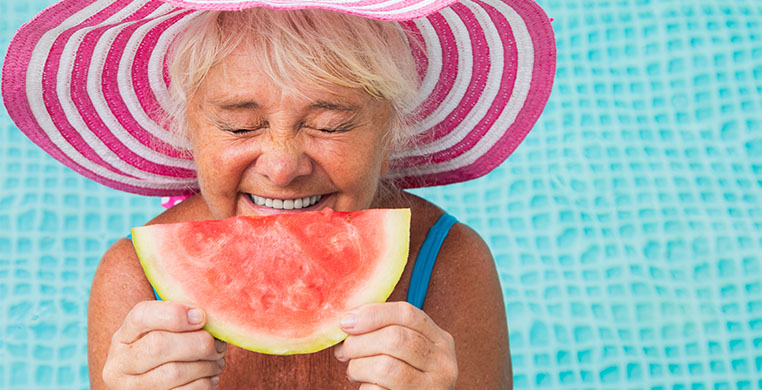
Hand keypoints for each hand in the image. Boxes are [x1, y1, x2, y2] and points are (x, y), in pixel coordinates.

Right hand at [102, 301, 226, 389]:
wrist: (151, 387)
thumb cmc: (164, 353)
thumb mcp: (162, 333)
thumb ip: (178, 320)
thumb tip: (203, 315)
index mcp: (123, 337)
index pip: (142, 316)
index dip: (175, 314)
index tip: (202, 316)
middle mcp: (120, 364)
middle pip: (159, 345)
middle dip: (198, 343)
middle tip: (218, 345)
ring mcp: (131, 388)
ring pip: (173, 372)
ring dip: (205, 366)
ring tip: (217, 361)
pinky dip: (204, 384)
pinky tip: (210, 378)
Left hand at [334, 302, 457, 389]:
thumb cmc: (405, 380)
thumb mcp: (407, 352)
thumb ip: (385, 332)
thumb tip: (347, 321)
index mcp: (440, 340)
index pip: (407, 313)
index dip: (372, 313)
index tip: (346, 321)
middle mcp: (443, 363)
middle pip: (395, 338)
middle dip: (360, 343)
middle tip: (345, 352)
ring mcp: (433, 387)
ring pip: (385, 366)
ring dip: (358, 367)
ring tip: (354, 372)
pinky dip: (364, 388)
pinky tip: (367, 388)